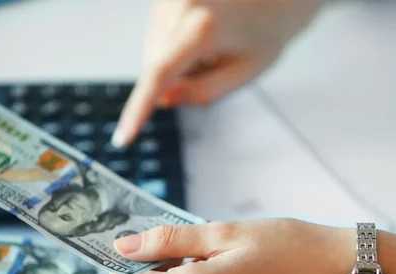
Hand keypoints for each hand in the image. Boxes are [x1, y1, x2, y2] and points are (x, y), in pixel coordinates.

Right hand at [111, 0, 319, 146]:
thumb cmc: (271, 27)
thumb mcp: (247, 70)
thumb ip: (204, 92)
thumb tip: (164, 99)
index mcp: (203, 28)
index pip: (159, 76)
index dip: (138, 110)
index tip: (124, 138)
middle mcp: (179, 6)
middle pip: (155, 64)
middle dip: (176, 76)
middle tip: (214, 63)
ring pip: (154, 49)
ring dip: (176, 58)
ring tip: (214, 41)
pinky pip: (158, 32)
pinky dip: (176, 41)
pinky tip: (204, 30)